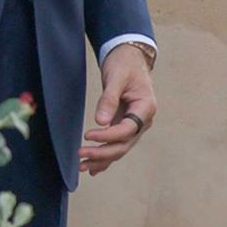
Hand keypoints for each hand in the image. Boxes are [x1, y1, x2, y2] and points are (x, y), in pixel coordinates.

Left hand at [79, 44, 156, 175]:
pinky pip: (117, 144)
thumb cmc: (125, 64)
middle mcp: (143, 121)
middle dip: (102, 152)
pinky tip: (93, 168)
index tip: (88, 135)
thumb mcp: (116, 77)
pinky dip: (105, 157)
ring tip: (82, 166)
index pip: (127, 129)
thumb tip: (101, 122)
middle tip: (80, 153)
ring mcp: (135, 125)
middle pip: (124, 144)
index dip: (107, 136)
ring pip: (120, 148)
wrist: (130, 58)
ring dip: (102, 159)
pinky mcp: (125, 126)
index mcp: (145, 108)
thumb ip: (109, 99)